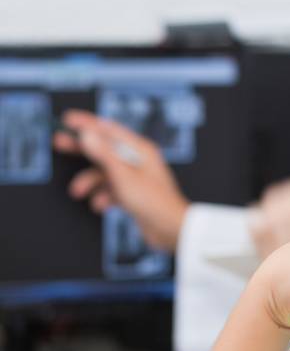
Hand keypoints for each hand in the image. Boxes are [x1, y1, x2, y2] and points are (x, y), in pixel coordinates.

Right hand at [53, 111, 189, 251]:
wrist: (169, 231)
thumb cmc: (154, 202)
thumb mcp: (123, 176)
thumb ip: (103, 154)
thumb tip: (88, 134)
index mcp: (140, 149)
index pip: (109, 130)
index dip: (87, 124)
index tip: (68, 119)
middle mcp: (137, 160)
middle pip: (103, 149)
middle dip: (81, 148)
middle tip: (59, 142)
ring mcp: (134, 177)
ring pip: (103, 173)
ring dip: (89, 182)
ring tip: (77, 192)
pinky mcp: (132, 194)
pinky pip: (109, 190)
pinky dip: (102, 196)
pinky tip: (102, 205)